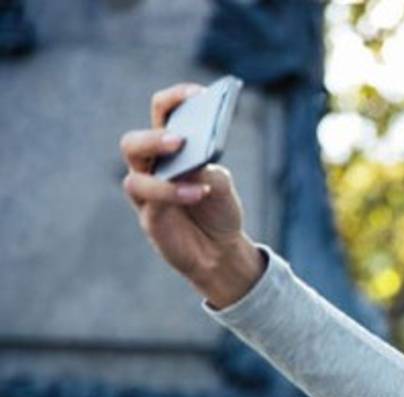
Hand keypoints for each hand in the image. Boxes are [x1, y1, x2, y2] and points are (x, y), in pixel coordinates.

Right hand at [119, 82, 263, 307]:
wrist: (222, 249)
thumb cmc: (218, 208)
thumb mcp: (221, 183)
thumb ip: (207, 168)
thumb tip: (192, 162)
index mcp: (168, 147)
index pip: (162, 112)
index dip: (176, 98)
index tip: (199, 92)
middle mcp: (150, 167)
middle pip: (134, 143)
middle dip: (155, 138)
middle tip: (180, 139)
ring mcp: (147, 194)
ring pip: (135, 177)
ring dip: (164, 174)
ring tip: (193, 173)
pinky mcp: (150, 219)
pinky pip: (153, 203)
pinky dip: (176, 195)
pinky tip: (200, 193)